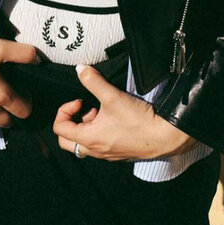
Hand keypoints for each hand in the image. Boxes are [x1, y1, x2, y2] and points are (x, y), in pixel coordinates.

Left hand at [53, 64, 202, 160]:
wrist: (164, 137)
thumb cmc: (138, 120)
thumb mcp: (112, 96)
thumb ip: (93, 81)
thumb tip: (81, 70)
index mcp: (88, 138)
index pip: (59, 128)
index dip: (65, 110)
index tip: (80, 100)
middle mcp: (95, 150)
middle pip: (67, 141)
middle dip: (72, 122)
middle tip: (85, 109)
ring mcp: (106, 154)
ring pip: (83, 145)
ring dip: (86, 127)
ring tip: (100, 113)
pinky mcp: (118, 154)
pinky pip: (99, 147)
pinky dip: (98, 134)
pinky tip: (113, 121)